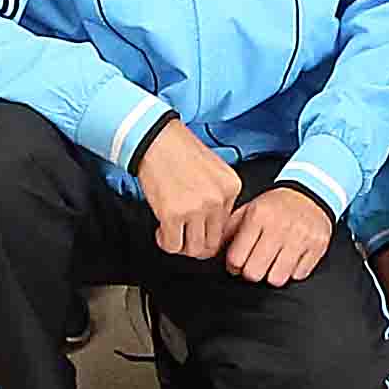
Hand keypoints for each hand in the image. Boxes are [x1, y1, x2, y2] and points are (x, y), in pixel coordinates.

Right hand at [135, 123, 239, 261]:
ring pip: (195, 249)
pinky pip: (173, 245)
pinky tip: (161, 229)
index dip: (208, 229)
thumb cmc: (180, 151)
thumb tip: (213, 226)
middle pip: (213, 243)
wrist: (156, 139)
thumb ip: (219, 196)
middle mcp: (218, 198)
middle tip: (184, 237)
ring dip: (182, 246)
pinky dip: (165, 242)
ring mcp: (197, 208)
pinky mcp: (173, 214)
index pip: (227, 226)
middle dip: (197, 245)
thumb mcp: (214, 170)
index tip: (196, 226)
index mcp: (232, 186)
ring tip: (172, 232)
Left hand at [223, 185, 334, 285]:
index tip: (238, 262)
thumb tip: (212, 252)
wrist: (310, 193)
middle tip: (255, 263)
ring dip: (273, 274)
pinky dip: (293, 271)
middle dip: (252, 272)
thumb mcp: (248, 210)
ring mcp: (301, 237)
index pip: (237, 259)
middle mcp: (280, 226)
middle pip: (255, 273)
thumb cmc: (275, 206)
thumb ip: (229, 231)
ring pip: (277, 279)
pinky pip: (299, 275)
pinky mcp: (318, 246)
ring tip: (273, 262)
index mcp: (258, 216)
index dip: (234, 265)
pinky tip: (290, 257)